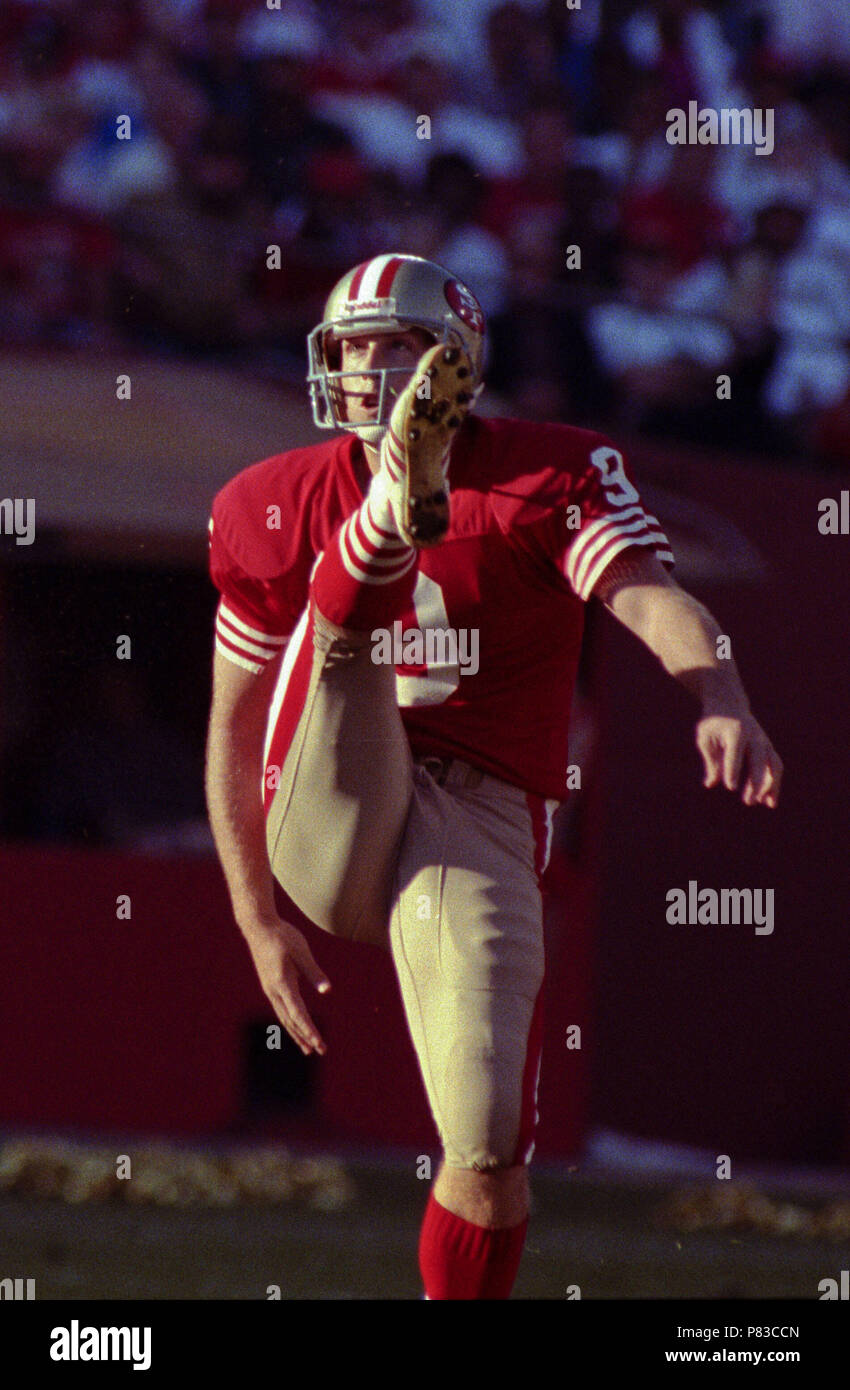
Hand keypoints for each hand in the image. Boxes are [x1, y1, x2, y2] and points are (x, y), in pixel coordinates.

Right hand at [242, 917, 330, 1055]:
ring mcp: (270, 989)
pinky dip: (290, 1021)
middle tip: (320, 1050)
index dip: (309, 1030)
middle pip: (291, 1021)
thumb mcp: (301, 951)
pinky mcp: (270, 985)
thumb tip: (327, 990)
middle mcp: (274, 991)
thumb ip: (313, 971)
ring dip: (297, 1033)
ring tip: (307, 1048)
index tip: (319, 1043)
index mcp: (282, 984)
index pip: (298, 1013)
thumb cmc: (281, 936)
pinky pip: (281, 1009)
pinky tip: (296, 1025)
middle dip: (305, 1037)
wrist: (258, 926)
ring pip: (284, 1017)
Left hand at [696, 713, 782, 807]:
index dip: (732, 770)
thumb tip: (711, 783)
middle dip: (755, 782)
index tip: (730, 787)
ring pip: (773, 764)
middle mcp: (754, 736)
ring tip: (765, 804)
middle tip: (748, 802)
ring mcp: (764, 741)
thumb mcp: (706, 738)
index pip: (735, 753)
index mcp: (735, 731)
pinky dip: (774, 784)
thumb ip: (712, 761)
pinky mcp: (768, 748)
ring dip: (770, 785)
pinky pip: (775, 767)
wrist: (729, 703)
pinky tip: (769, 801)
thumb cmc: (714, 723)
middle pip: (759, 759)